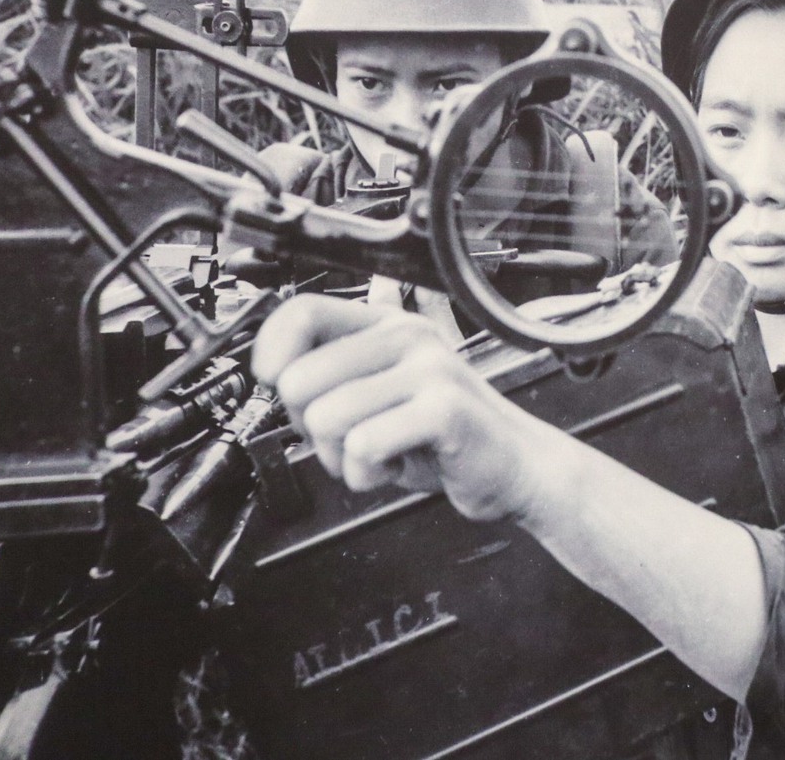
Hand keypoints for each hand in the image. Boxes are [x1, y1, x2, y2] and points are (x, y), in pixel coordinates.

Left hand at [252, 294, 551, 522]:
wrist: (514, 465)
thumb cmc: (442, 435)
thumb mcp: (382, 390)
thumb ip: (334, 372)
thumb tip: (270, 368)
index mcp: (387, 325)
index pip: (301, 311)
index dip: (270, 352)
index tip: (276, 386)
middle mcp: (407, 337)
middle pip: (299, 379)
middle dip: (310, 427)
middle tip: (351, 437)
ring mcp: (429, 369)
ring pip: (326, 418)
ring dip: (341, 459)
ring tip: (379, 454)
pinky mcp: (444, 408)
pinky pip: (364, 445)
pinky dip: (368, 473)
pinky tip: (396, 466)